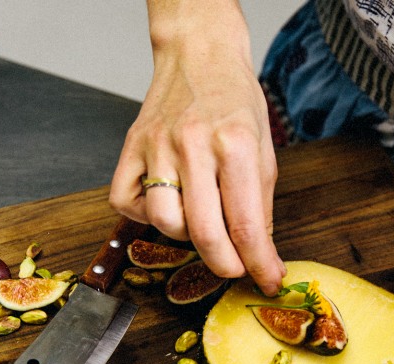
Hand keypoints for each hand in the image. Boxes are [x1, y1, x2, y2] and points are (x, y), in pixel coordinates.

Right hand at [109, 3, 285, 294]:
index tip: (267, 280)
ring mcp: (157, 146)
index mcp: (236, 144)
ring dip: (185, 236)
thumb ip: (260, 204)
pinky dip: (146, 215)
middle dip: (224, 263)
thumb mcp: (264, 148)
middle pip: (204, 232)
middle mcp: (193, 145)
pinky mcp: (131, 147)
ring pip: (164, 222)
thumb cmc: (234, 100)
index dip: (258, 262)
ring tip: (200, 222)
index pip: (247, 222)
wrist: (199, 54)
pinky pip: (127, 203)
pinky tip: (167, 202)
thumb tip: (260, 255)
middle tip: (234, 268)